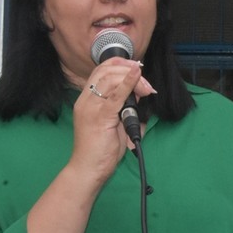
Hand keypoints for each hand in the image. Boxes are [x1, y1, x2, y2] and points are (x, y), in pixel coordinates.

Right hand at [71, 57, 155, 179]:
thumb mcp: (115, 121)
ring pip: (110, 79)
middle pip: (106, 71)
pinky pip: (115, 96)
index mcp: (87, 99)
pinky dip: (128, 83)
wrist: (89, 169)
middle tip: (146, 85)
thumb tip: (139, 91)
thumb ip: (124, 105)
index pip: (100, 70)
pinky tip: (136, 76)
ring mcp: (91, 108)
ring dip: (133, 79)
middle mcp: (86, 100)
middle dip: (129, 70)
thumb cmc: (101, 148)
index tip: (137, 69)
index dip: (120, 64)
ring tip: (146, 89)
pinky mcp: (99, 117)